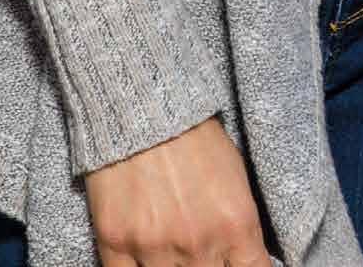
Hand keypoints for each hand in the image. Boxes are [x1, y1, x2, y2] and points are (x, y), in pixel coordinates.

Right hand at [85, 116, 270, 266]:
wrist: (147, 110)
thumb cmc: (198, 140)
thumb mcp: (237, 178)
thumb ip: (241, 225)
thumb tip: (247, 258)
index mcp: (236, 223)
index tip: (241, 264)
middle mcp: (198, 243)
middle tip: (206, 255)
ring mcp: (155, 248)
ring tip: (177, 251)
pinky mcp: (116, 246)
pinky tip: (148, 260)